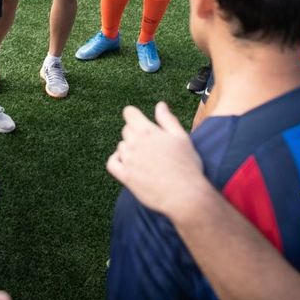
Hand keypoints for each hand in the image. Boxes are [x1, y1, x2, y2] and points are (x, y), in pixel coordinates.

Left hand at [106, 102, 206, 218]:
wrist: (185, 194)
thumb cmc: (187, 164)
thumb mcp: (181, 137)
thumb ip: (168, 119)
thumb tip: (160, 105)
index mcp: (147, 131)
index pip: (129, 113)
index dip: (134, 115)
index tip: (140, 121)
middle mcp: (134, 144)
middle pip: (126, 130)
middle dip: (137, 134)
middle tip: (153, 145)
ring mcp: (128, 161)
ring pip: (121, 147)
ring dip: (130, 149)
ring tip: (147, 158)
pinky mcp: (126, 177)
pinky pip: (112, 163)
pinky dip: (117, 160)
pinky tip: (127, 162)